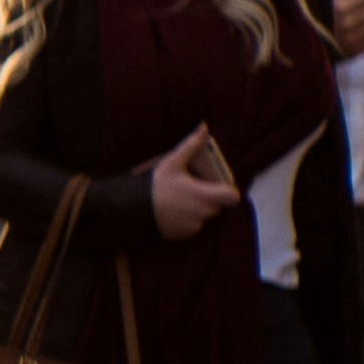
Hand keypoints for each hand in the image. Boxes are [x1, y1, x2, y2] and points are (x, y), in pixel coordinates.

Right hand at [145, 126, 240, 240]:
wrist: (131, 211)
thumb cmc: (155, 186)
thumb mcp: (172, 163)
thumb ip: (190, 146)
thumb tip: (204, 127)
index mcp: (204, 196)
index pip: (232, 196)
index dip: (228, 191)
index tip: (217, 187)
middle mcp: (202, 213)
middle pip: (217, 206)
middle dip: (208, 199)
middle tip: (191, 190)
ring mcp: (193, 227)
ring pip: (203, 217)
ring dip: (196, 211)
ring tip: (178, 202)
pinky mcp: (182, 236)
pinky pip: (191, 228)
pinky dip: (185, 221)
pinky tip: (171, 213)